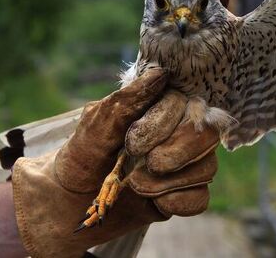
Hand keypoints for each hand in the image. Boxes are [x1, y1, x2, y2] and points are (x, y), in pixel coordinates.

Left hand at [11, 69, 219, 257]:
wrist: (69, 202)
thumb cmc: (83, 154)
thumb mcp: (96, 124)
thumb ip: (127, 99)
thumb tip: (160, 74)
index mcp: (162, 106)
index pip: (187, 105)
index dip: (163, 125)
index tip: (131, 143)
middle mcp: (181, 132)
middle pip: (205, 136)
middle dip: (173, 154)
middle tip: (142, 163)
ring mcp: (186, 164)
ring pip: (206, 169)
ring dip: (167, 182)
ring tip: (136, 186)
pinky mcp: (185, 194)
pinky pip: (200, 199)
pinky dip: (177, 202)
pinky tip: (156, 203)